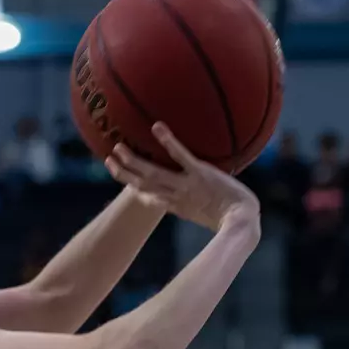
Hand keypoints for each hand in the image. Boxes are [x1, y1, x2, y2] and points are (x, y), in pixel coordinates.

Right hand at [106, 123, 260, 235]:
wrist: (241, 220)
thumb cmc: (230, 218)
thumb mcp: (205, 215)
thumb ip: (194, 205)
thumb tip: (194, 201)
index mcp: (175, 206)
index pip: (147, 197)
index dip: (132, 187)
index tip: (121, 177)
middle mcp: (175, 196)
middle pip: (141, 184)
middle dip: (123, 173)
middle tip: (108, 159)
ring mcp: (186, 185)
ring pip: (152, 172)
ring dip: (134, 160)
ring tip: (119, 147)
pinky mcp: (199, 173)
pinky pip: (180, 155)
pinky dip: (168, 141)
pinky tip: (157, 127)